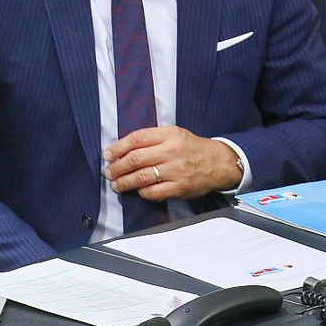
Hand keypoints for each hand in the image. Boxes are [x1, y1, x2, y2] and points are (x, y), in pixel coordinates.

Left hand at [102, 126, 243, 200]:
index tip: (107, 154)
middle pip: (136, 159)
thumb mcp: (173, 133)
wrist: (218, 163)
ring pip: (142, 177)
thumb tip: (121, 148)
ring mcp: (176, 171)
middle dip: (117, 167)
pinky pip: (154, 192)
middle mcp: (171, 151)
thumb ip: (150, 138)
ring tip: (116, 184)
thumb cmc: (190, 147)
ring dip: (124, 182)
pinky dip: (142, 192)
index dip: (117, 147)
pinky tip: (137, 190)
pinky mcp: (180, 188)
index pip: (136, 139)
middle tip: (108, 172)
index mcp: (168, 135)